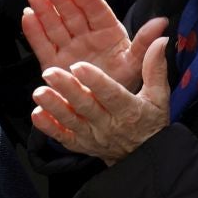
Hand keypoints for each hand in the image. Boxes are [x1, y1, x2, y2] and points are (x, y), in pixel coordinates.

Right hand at [21, 0, 169, 93]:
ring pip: (55, 25)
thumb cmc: (122, 80)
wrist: (103, 107)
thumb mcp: (135, 62)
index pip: (97, 11)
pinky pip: (42, 44)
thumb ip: (144, 42)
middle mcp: (86, 36)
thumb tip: (163, 21)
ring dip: (44, 9)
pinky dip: (34, 31)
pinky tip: (27, 16)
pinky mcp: (53, 62)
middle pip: (73, 14)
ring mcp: (68, 47)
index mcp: (108, 32)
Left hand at [30, 40, 169, 164]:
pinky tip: (36, 114)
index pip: (111, 94)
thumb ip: (155, 68)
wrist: (141, 156)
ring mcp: (92, 136)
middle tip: (50, 73)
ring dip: (54, 106)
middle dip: (67, 89)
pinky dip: (48, 127)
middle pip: (86, 106)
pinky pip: (62, 137)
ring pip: (70, 121)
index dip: (95, 81)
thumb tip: (160, 40)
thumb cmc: (150, 121)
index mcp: (129, 109)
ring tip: (39, 92)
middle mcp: (108, 124)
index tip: (79, 66)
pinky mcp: (80, 145)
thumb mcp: (159, 96)